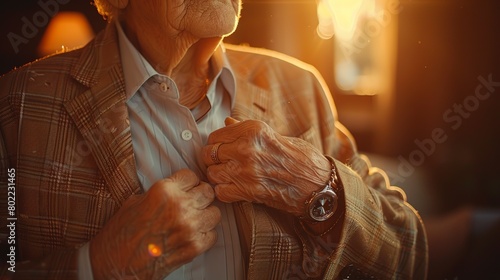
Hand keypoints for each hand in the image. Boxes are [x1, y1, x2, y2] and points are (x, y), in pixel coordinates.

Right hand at [89, 169, 220, 279]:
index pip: (191, 176)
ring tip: (193, 221)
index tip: (186, 188)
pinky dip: (205, 236)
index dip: (188, 182)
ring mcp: (190, 227)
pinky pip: (212, 235)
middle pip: (207, 192)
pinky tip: (191, 236)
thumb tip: (177, 189)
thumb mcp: (135, 201)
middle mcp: (180, 206)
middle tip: (192, 203)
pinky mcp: (194, 247)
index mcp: (164, 190)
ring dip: (205, 216)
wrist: (115, 266)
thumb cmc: (120, 234)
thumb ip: (160, 193)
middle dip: (200, 196)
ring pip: (215, 213)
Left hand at [202, 118, 330, 216]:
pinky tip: (235, 189)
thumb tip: (227, 122)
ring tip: (231, 176)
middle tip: (224, 163)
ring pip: (212, 173)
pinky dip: (224, 192)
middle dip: (214, 160)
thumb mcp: (273, 134)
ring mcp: (245, 171)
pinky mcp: (248, 191)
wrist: (316, 183)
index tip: (223, 149)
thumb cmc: (299, 157)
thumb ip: (246, 129)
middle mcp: (246, 148)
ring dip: (219, 176)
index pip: (215, 136)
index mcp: (252, 130)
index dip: (216, 144)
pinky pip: (220, 191)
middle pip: (209, 154)